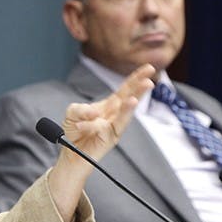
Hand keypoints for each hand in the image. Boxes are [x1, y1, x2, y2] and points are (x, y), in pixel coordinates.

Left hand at [47, 64, 155, 221]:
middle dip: (140, 89)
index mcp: (109, 105)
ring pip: (123, 116)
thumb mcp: (73, 113)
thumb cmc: (75, 131)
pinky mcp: (108, 140)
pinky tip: (89, 122)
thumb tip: (94, 112)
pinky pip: (102, 129)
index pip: (125, 89)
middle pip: (130, 99)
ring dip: (128, 108)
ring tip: (134, 99)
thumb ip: (81, 108)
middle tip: (149, 80)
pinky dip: (93, 125)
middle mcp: (114, 115)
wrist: (71, 153)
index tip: (149, 68)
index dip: (135, 78)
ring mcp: (113, 128)